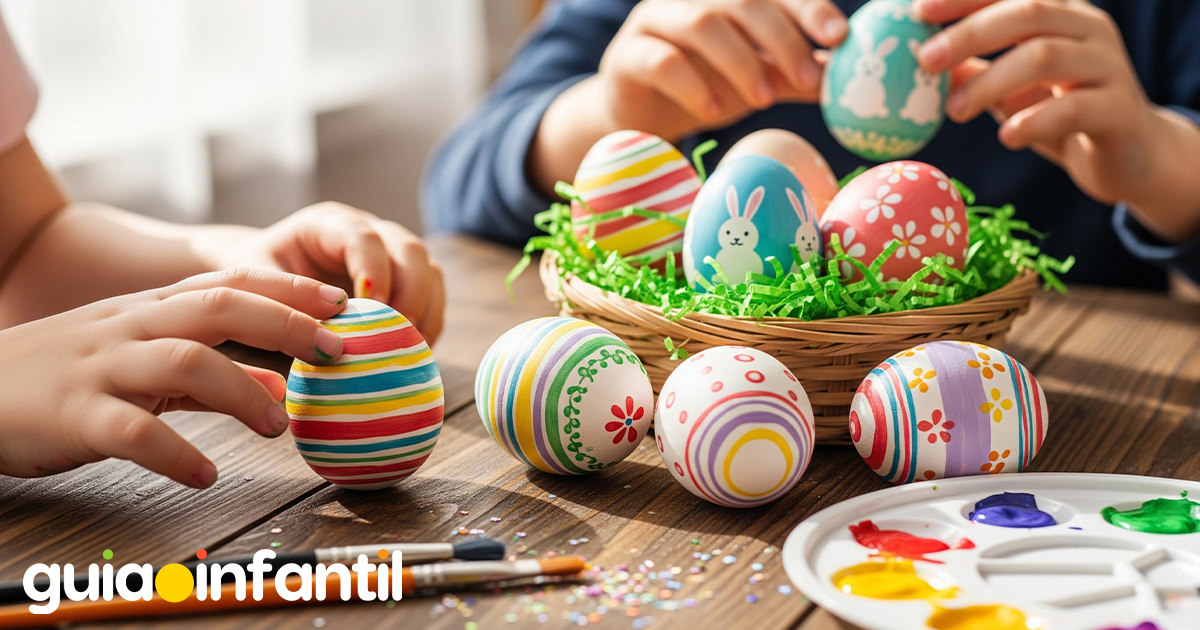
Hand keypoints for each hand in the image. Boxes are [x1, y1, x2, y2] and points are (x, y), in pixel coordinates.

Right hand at [0, 269, 347, 487]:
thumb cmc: (68, 374)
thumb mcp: (138, 356)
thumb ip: (207, 366)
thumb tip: (279, 381)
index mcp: (150, 310)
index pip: (228, 283)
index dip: (288, 289)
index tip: (342, 304)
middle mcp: (131, 328)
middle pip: (218, 308)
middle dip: (285, 325)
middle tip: (335, 353)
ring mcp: (101, 367)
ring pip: (184, 362)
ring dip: (243, 391)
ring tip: (279, 426)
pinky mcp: (74, 415)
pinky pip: (132, 432)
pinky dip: (175, 452)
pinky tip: (206, 473)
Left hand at [209, 202, 444, 343]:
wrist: (260, 278)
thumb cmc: (253, 278)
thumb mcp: (254, 283)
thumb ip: (284, 299)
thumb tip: (323, 331)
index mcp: (328, 225)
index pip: (364, 237)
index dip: (375, 271)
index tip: (372, 309)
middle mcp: (368, 232)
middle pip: (410, 249)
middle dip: (412, 293)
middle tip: (400, 334)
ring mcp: (390, 254)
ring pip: (429, 271)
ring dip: (427, 311)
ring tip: (412, 348)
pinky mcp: (402, 280)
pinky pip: (431, 296)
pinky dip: (430, 323)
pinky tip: (415, 351)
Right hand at [530, 0, 847, 193]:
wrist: (640, 118)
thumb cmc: (705, 88)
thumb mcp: (758, 81)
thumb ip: (795, 75)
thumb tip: (845, 80)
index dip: (808, 7)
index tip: (840, 36)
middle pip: (742, 0)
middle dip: (781, 39)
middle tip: (808, 78)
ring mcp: (653, 22)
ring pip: (701, 25)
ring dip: (740, 61)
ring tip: (763, 99)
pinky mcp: (626, 57)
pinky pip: (662, 62)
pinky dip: (693, 85)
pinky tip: (714, 111)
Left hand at [914, 0, 1155, 206]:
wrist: (1129, 156)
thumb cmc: (1058, 114)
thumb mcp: (1007, 90)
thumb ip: (971, 72)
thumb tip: (915, 64)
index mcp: (1061, 13)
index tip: (918, 10)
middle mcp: (1088, 28)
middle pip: (1026, 14)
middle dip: (969, 33)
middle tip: (925, 60)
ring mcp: (1108, 66)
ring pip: (1045, 57)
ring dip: (990, 82)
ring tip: (954, 112)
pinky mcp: (1119, 110)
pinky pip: (1074, 109)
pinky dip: (1034, 122)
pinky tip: (1006, 136)